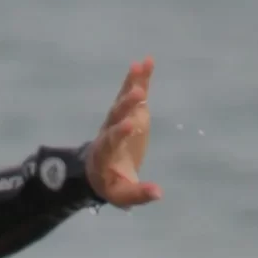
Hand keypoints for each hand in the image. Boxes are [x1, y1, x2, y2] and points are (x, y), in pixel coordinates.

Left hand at [86, 57, 161, 207]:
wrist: (99, 169)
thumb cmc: (112, 185)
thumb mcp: (123, 195)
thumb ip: (138, 194)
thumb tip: (158, 193)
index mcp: (105, 153)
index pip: (111, 140)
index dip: (119, 133)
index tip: (131, 126)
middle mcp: (109, 132)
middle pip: (115, 116)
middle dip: (126, 105)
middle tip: (137, 93)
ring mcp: (119, 119)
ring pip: (122, 100)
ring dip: (131, 84)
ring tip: (140, 65)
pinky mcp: (129, 112)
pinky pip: (134, 94)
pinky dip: (140, 78)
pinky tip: (147, 62)